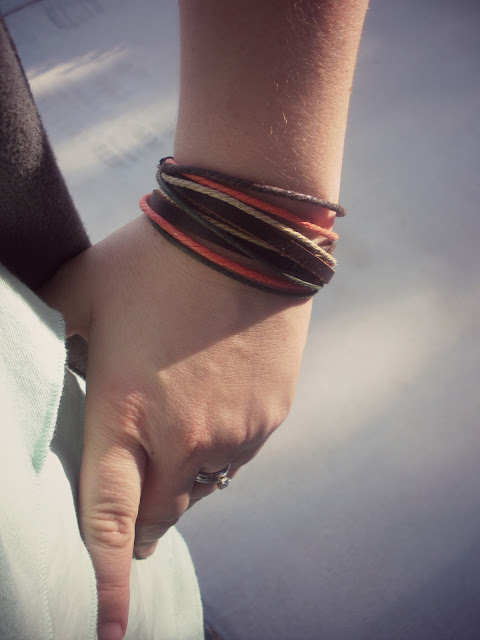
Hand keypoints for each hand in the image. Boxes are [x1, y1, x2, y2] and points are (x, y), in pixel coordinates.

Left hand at [41, 215, 311, 639]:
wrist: (245, 237)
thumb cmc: (155, 261)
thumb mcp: (82, 292)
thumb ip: (53, 337)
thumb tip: (44, 354)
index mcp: (125, 411)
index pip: (108, 518)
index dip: (105, 581)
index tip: (106, 629)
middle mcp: (182, 438)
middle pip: (160, 516)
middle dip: (144, 514)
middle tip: (136, 488)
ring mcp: (234, 432)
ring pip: (201, 489)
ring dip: (183, 475)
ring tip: (178, 423)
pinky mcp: (269, 418)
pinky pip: (236, 456)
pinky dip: (217, 448)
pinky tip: (213, 401)